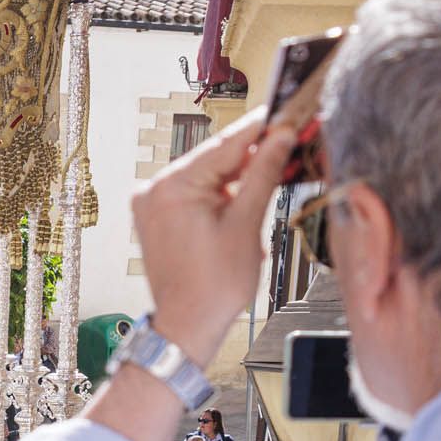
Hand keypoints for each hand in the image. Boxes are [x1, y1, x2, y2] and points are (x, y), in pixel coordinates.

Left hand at [130, 108, 298, 361]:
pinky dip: (221, 198)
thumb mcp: (246, 224)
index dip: (260, 129)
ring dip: (238, 181)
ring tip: (267, 190)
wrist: (187, 326)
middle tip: (288, 146)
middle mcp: (154, 189)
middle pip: (215, 159)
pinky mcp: (158, 217)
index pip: (225, 144)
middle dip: (252, 158)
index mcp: (172, 186)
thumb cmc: (212, 287)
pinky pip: (195, 195)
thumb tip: (280, 138)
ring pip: (208, 177)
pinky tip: (242, 209)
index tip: (285, 115)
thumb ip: (263, 174)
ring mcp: (152, 204)